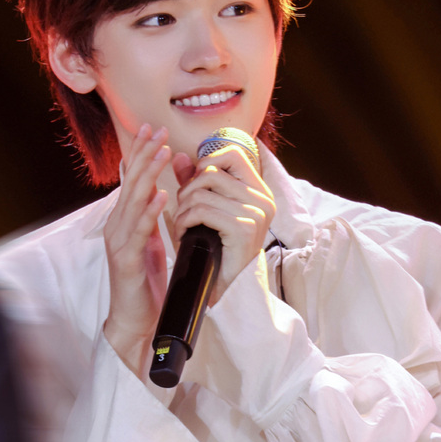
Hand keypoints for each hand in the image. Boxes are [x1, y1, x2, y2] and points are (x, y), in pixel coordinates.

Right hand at [103, 124, 170, 374]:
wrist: (137, 323)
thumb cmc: (145, 284)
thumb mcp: (150, 242)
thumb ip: (150, 215)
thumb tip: (155, 187)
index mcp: (124, 221)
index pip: (131, 180)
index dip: (140, 153)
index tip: (151, 129)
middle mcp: (118, 228)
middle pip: (129, 183)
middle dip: (143, 154)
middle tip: (157, 129)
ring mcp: (120, 244)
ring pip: (132, 202)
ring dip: (147, 175)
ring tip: (161, 152)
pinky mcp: (127, 262)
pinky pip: (139, 233)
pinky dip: (149, 212)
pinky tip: (160, 196)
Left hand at [172, 144, 275, 302]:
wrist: (228, 288)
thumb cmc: (217, 248)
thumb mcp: (207, 209)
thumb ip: (195, 181)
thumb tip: (177, 156)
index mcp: (259, 190)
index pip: (233, 154)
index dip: (208, 162)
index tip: (195, 183)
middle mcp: (263, 199)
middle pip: (212, 171)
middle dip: (188, 189)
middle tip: (182, 210)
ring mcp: (256, 213)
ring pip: (202, 192)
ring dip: (182, 209)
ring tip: (181, 224)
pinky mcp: (243, 228)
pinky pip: (202, 211)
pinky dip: (184, 221)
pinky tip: (182, 234)